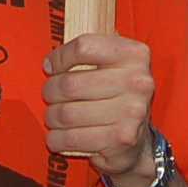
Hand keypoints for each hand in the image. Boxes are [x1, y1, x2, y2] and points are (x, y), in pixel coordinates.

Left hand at [42, 32, 156, 186]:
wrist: (139, 140)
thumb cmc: (117, 93)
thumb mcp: (115, 62)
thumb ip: (93, 47)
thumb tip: (56, 47)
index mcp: (135, 54)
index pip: (83, 47)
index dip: (60, 57)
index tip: (51, 66)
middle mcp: (138, 81)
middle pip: (70, 83)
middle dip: (50, 91)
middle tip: (49, 94)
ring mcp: (132, 112)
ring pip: (67, 113)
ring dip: (52, 116)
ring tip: (52, 116)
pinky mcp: (121, 139)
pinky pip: (72, 138)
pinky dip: (57, 138)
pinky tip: (58, 135)